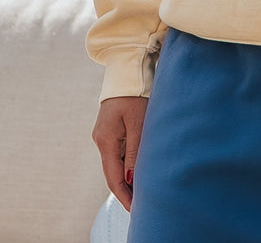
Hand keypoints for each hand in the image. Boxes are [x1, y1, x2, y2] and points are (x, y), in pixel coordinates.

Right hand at [92, 96, 148, 211]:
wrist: (127, 69)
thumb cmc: (135, 94)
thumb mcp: (139, 122)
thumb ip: (135, 151)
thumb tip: (131, 179)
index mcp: (105, 140)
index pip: (113, 177)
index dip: (124, 195)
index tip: (135, 209)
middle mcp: (101, 140)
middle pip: (112, 172)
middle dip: (125, 189)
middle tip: (140, 204)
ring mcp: (104, 134)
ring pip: (115, 162)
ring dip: (127, 176)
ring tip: (142, 190)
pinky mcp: (110, 128)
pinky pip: (118, 151)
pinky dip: (127, 162)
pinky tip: (137, 168)